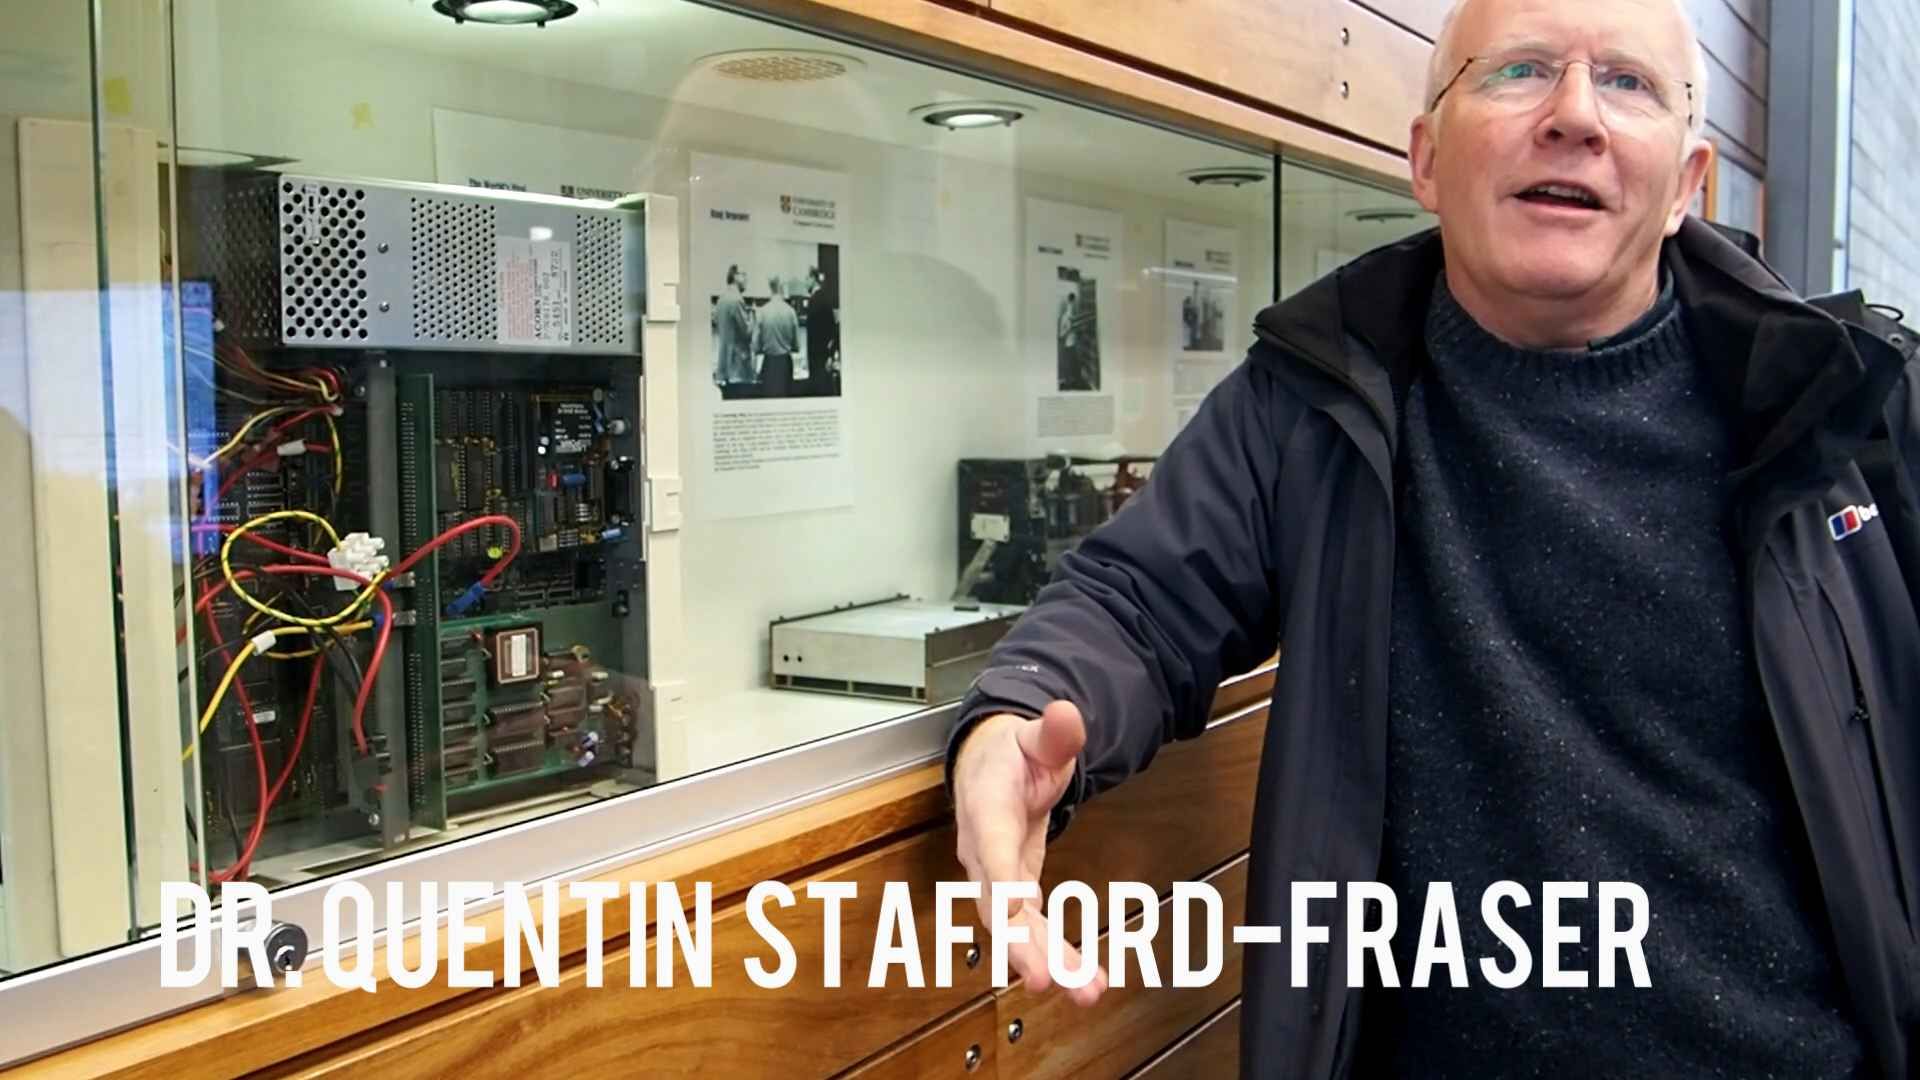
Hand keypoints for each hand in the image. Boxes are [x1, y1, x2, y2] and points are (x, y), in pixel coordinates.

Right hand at [952, 700, 1108, 1005]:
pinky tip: (1083, 980)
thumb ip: (1053, 733)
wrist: (989, 766)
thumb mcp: (1036, 737)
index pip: (991, 850)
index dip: (1001, 882)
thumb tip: (1066, 714)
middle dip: (1021, 944)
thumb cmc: (1012, 754)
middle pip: (997, 904)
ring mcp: (997, 876)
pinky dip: (1057, 955)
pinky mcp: (1015, 891)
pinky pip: (1033, 928)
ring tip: (1083, 992)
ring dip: (1048, 961)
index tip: (1017, 912)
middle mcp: (984, 851)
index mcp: (986, 809)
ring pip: (1016, 927)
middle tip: (1046, 977)